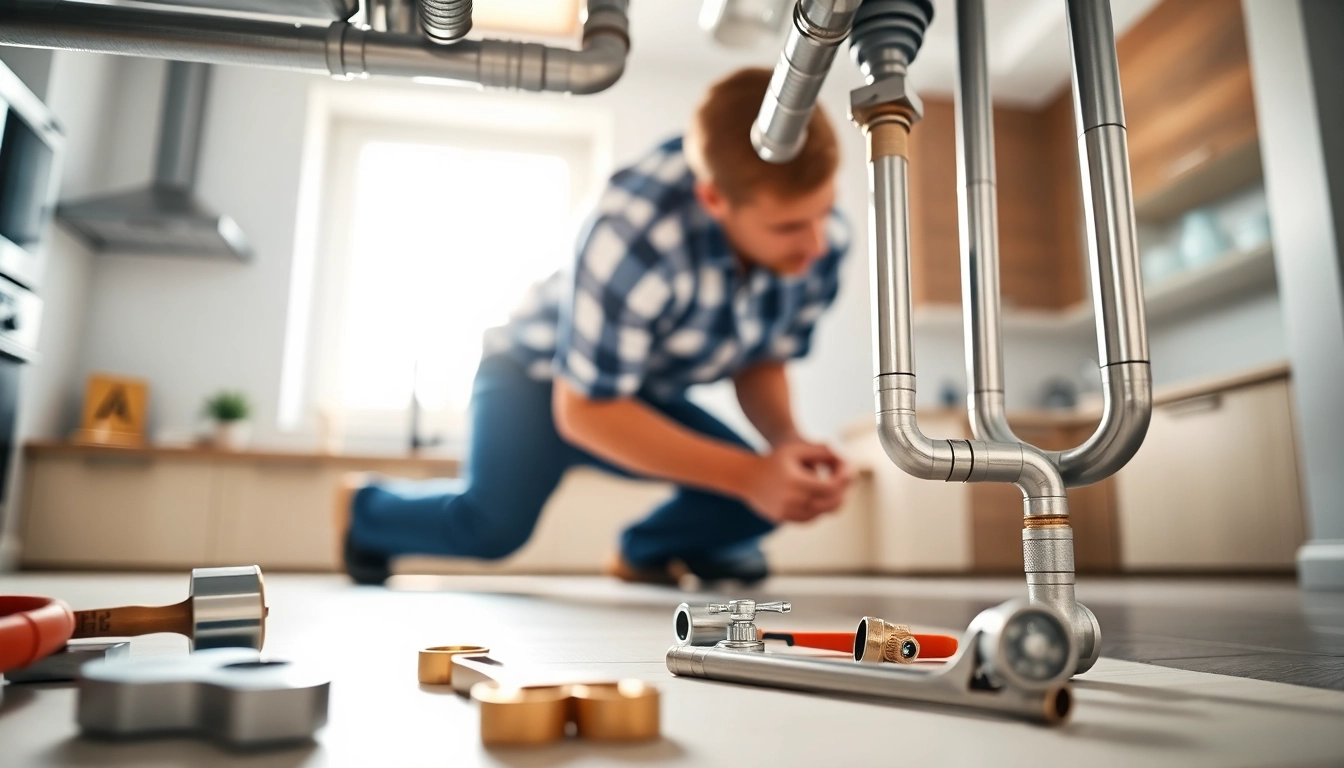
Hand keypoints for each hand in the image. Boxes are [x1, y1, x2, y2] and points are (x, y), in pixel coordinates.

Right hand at [738, 440, 853, 523]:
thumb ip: (821, 451)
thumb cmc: (774, 459)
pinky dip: (818, 512)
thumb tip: (845, 461)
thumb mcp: (796, 449)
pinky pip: (807, 519)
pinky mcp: (782, 518)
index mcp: (795, 481)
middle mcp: (791, 499)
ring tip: (837, 494)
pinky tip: (822, 502)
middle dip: (841, 494)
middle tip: (846, 486)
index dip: (842, 482)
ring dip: (831, 504)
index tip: (848, 475)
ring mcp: (786, 511)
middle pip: (828, 504)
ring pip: (820, 513)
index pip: (830, 487)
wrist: (746, 476)